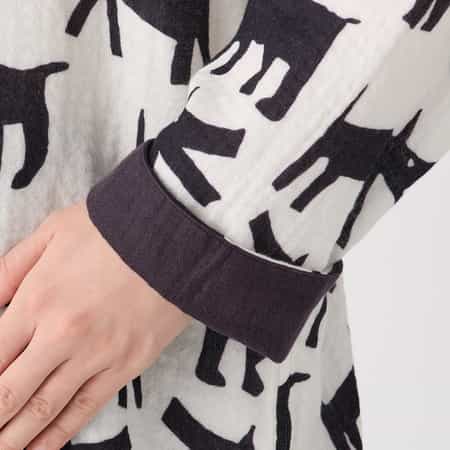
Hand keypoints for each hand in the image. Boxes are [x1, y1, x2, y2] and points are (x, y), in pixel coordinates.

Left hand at [0, 201, 190, 448]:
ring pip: (43, 411)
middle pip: (7, 394)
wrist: (178, 237)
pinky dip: (56, 437)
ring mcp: (97, 355)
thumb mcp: (54, 231)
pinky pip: (85, 409)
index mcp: (37, 299)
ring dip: (13, 439)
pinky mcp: (128, 365)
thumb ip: (10, 268)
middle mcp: (62, 336)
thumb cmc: (116, 228)